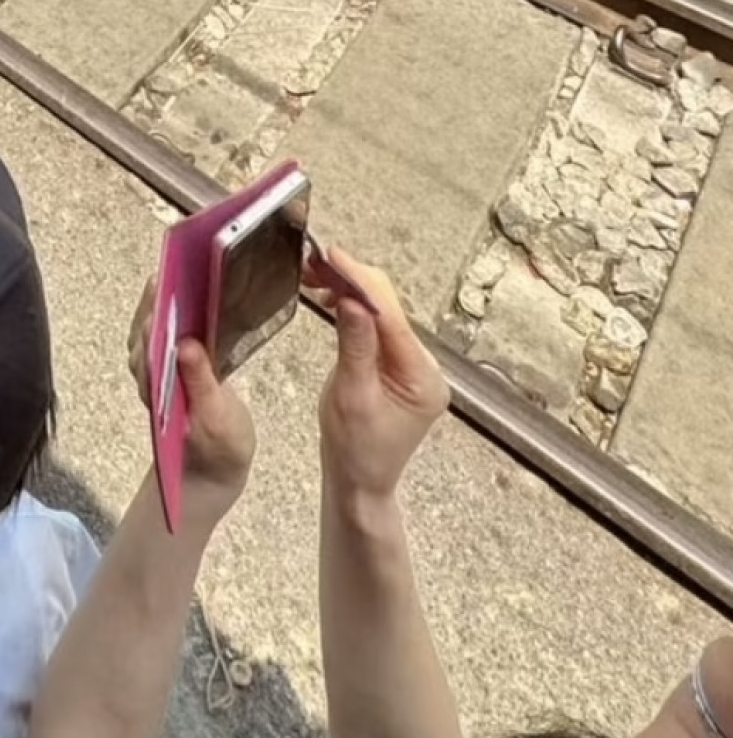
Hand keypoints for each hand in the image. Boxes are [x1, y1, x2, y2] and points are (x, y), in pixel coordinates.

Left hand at [125, 276, 254, 527]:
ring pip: (152, 325)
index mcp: (158, 380)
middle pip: (147, 322)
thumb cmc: (217, 450)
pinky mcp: (171, 369)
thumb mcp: (217, 419)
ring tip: (186, 267)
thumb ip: (201, 382)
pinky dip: (172, 312)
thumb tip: (187, 343)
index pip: (148, 332)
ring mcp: (158, 370)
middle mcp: (150, 372)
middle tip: (181, 259)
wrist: (209, 478)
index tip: (168, 272)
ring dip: (164, 298)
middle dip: (159, 291)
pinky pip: (164, 333)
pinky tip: (190, 296)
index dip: (156, 302)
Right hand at [311, 246, 447, 506]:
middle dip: (352, 280)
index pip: (390, 316)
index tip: (330, 255)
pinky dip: (352, 306)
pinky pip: (376, 325)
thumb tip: (353, 300)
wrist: (358, 482)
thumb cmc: (354, 450)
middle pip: (389, 307)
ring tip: (314, 275)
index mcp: (422, 376)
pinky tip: (330, 297)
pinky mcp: (396, 363)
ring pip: (381, 310)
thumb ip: (355, 347)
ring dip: (350, 289)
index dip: (359, 281)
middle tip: (312, 263)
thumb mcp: (351, 398)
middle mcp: (425, 365)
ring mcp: (412, 363)